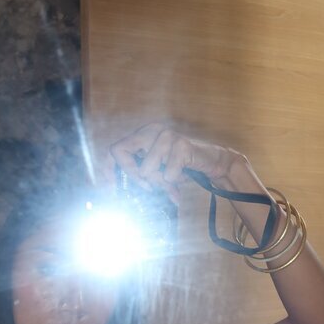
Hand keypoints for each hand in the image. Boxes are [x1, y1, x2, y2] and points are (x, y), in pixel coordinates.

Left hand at [108, 122, 247, 205]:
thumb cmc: (185, 166)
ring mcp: (166, 135)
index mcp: (143, 135)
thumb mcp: (160, 173)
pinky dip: (175, 181)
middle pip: (121, 153)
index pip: (115, 150)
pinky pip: (168, 174)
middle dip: (134, 176)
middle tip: (149, 187)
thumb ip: (144, 178)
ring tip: (172, 180)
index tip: (111, 188)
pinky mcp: (182, 145)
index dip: (109, 169)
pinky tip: (184, 175)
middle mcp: (151, 130)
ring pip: (146, 169)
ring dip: (159, 181)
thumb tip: (121, 192)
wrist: (215, 161)